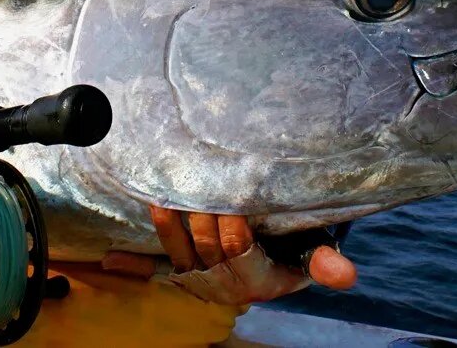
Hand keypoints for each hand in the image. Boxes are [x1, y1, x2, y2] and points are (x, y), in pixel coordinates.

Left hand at [101, 206, 356, 304]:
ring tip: (159, 195)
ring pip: (177, 249)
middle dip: (200, 210)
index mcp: (256, 278)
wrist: (270, 271)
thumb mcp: (309, 254)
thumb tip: (346, 274)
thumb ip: (323, 262)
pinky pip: (153, 270)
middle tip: (194, 175)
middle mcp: (222, 282)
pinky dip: (132, 265)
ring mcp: (196, 278)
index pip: (238, 245)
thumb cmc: (291, 251)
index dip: (231, 221)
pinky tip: (110, 259)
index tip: (229, 195)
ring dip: (167, 223)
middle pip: (205, 241)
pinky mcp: (178, 273)